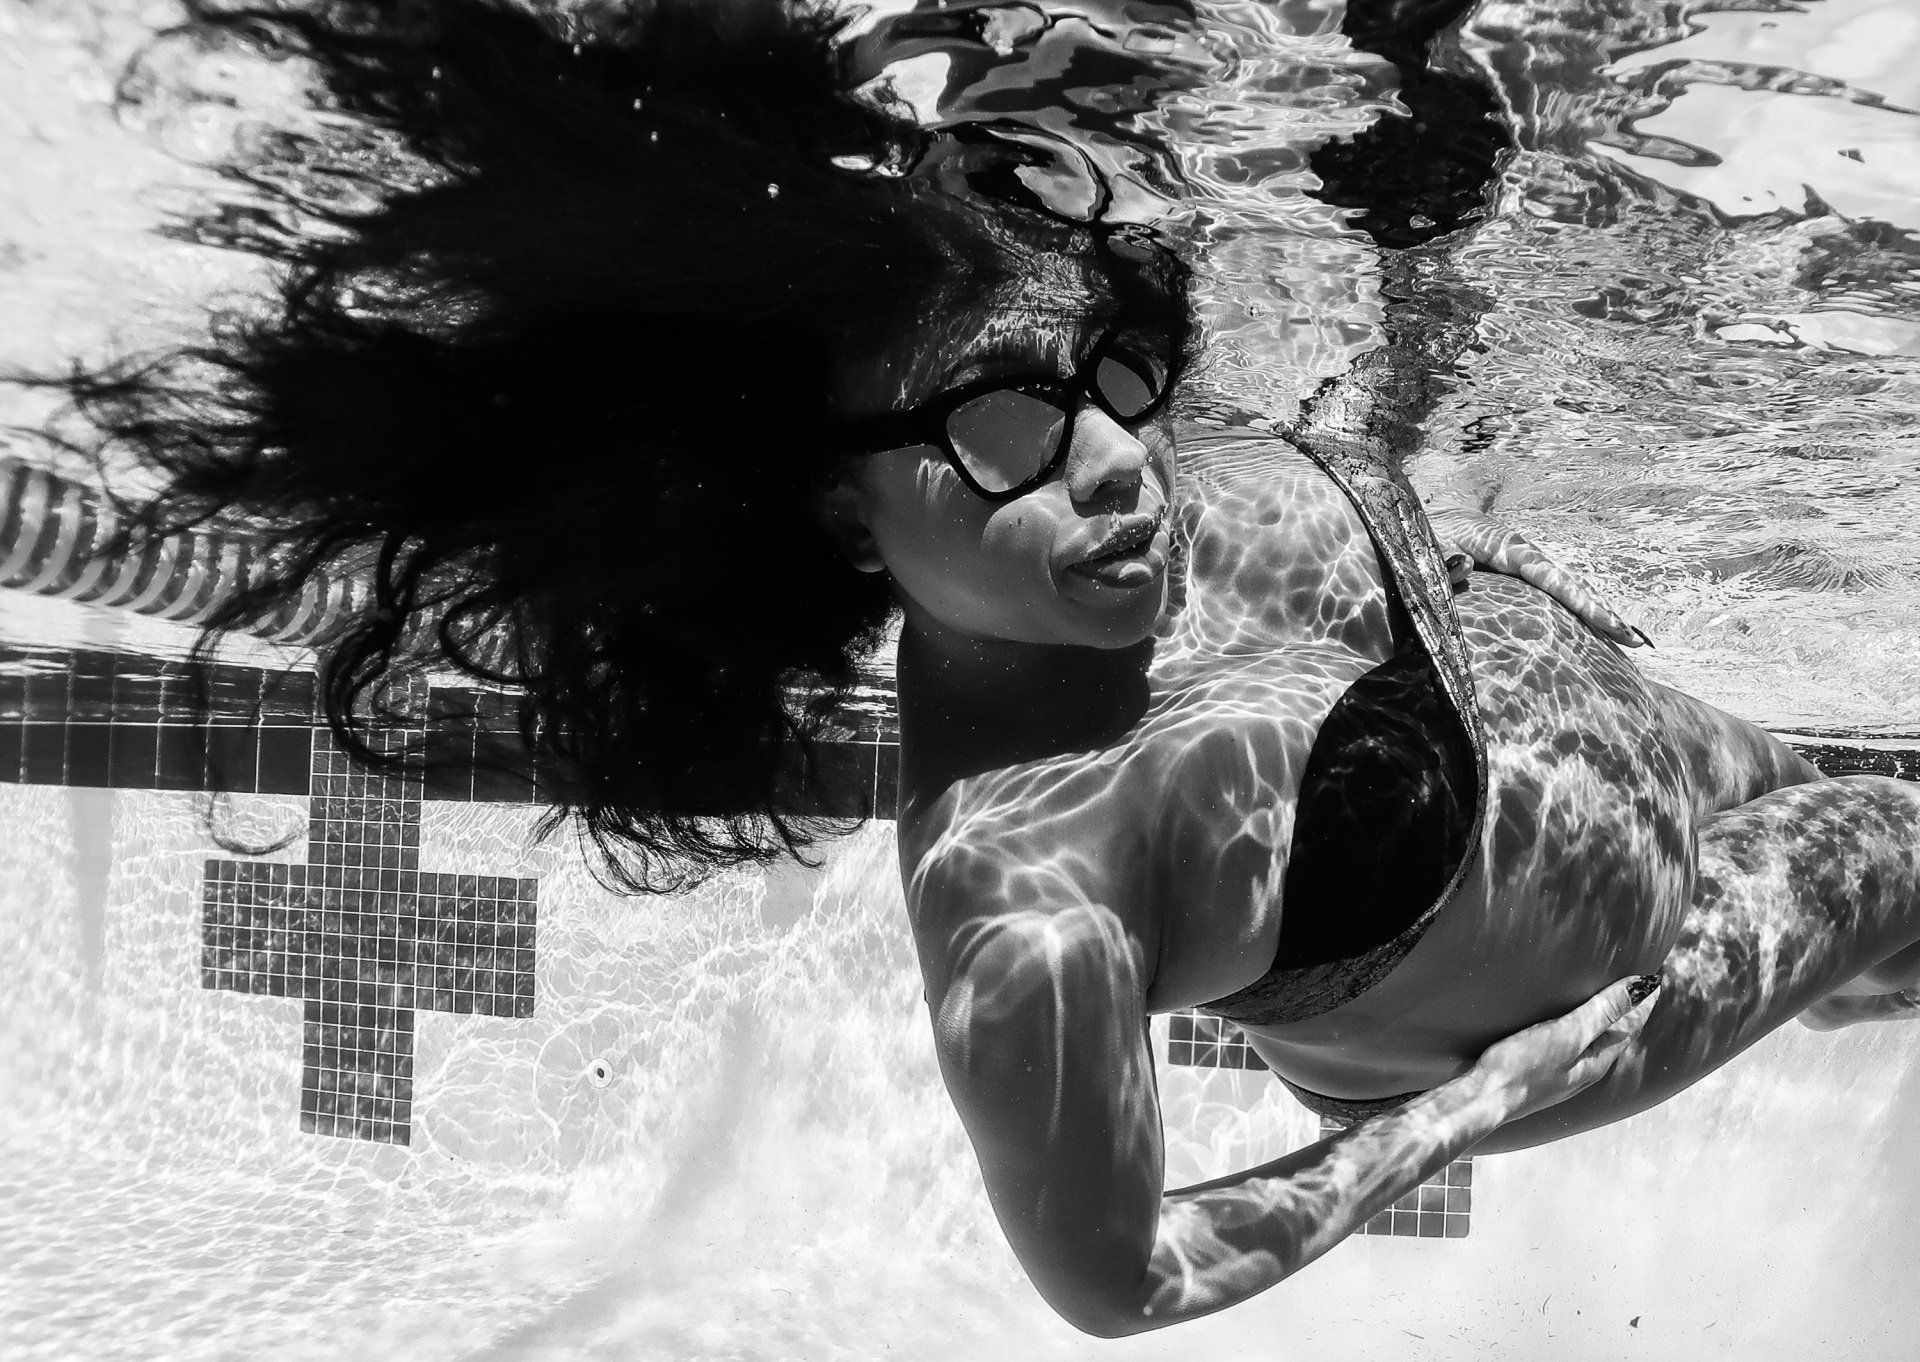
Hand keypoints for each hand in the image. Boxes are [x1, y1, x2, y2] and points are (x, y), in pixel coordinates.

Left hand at [1426, 506, 1650, 647]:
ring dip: (1597, 612)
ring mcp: (1525, 563)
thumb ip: (1442, 562)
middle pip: (1571, 584)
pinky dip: (1580, 607)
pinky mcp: (1521, 571)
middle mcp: (1524, 554)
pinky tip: (1603, 627)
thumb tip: (1466, 567)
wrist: (1430, 513)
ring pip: (1568, 587)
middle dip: (1601, 612)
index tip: (1607, 623)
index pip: (1551, 576)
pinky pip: (1555, 590)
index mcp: (1507, 545)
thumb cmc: (1426, 535)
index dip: (1579, 600)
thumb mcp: (1428, 545)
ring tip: (1629, 639)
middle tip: (1633, 641)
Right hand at [1471, 975, 1661, 1123]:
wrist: (1481, 1099)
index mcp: (1597, 1061)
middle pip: (1615, 1035)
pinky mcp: (1540, 1068)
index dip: (1644, 1001)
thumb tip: (1642, 987)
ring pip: (1593, 1040)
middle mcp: (1584, 1068)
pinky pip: (1571, 1043)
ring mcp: (1562, 1071)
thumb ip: (1602, 1011)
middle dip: (1628, 1010)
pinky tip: (1566, 1022)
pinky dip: (1579, 1025)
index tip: (1655, 976)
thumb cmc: (1522, 1067)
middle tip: (1637, 984)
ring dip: (1604, 1018)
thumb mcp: (1566, 1035)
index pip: (1630, 1026)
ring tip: (1606, 998)